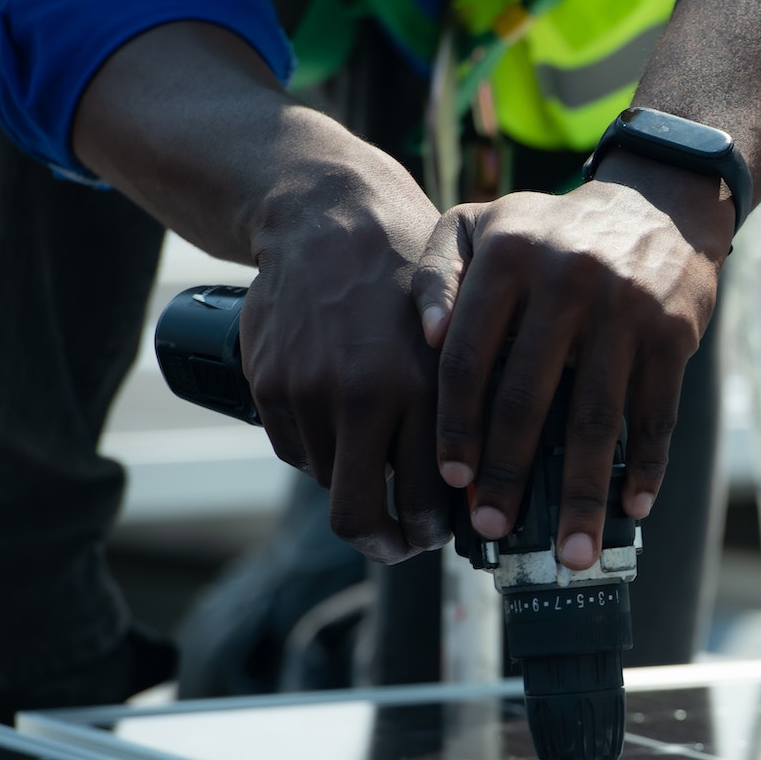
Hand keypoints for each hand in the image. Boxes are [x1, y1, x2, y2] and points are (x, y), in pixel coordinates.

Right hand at [70, 22, 453, 564]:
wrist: (330, 216)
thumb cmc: (412, 273)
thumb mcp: (462, 330)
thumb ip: (472, 397)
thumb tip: (492, 475)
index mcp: (421, 387)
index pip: (426, 500)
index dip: (432, 533)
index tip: (440, 535)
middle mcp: (361, 397)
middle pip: (360, 518)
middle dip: (385, 544)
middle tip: (402, 543)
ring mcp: (307, 394)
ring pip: (327, 485)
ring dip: (355, 487)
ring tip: (379, 473)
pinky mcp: (268, 384)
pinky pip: (294, 450)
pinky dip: (319, 451)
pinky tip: (342, 430)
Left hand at [412, 156, 732, 570]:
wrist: (657, 206)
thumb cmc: (550, 234)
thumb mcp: (481, 225)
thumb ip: (437, 272)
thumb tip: (424, 337)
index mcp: (506, 257)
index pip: (469, 356)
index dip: (456, 424)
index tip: (452, 478)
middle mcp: (565, 281)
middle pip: (527, 398)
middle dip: (508, 474)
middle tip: (493, 526)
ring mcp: (624, 310)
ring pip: (595, 420)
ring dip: (582, 495)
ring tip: (572, 553)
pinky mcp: (673, 334)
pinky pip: (656, 415)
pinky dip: (646, 468)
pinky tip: (632, 510)